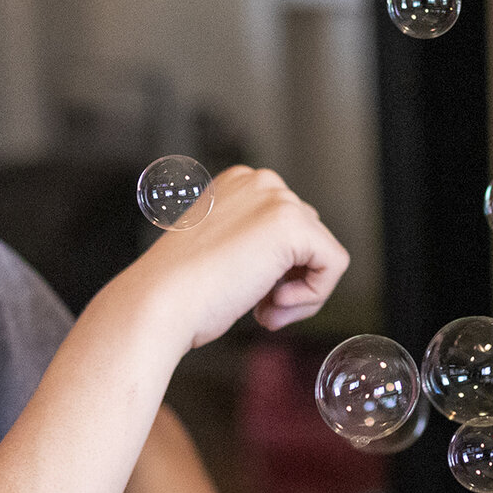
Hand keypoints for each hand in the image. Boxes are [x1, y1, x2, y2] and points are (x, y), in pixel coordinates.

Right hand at [121, 166, 349, 349]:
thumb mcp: (221, 251)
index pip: (288, 225)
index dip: (278, 270)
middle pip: (310, 237)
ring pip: (324, 252)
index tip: (247, 293)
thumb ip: (255, 244)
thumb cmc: (180, 290)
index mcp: (238, 184)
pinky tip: (273, 306)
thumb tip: (296, 263)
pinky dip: (314, 296)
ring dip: (300, 292)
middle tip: (258, 308)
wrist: (158, 303)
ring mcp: (277, 199)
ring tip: (262, 310)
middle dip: (290, 280)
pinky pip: (334, 264)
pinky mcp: (292, 225)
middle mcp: (259, 182)